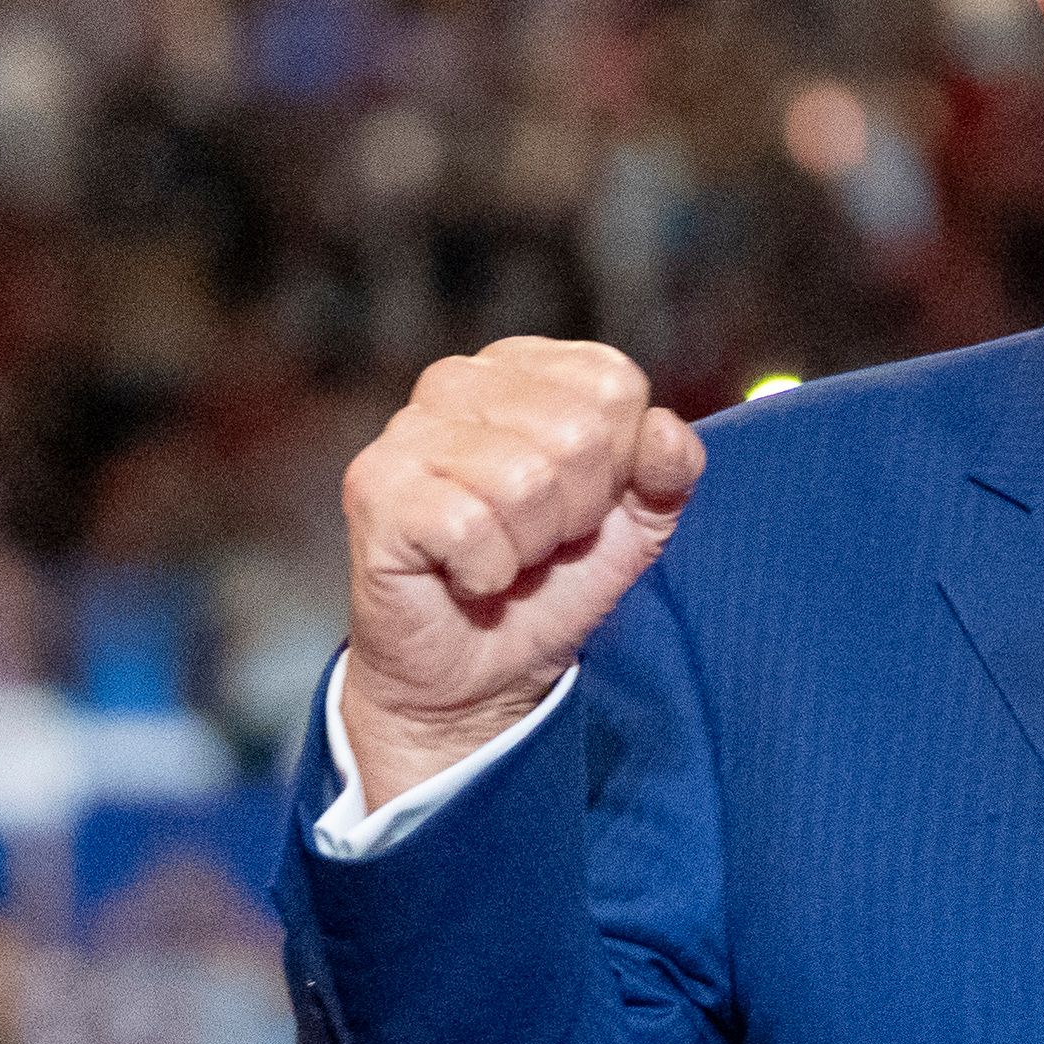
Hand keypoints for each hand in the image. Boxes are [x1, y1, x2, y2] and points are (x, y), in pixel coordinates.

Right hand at [339, 338, 706, 808]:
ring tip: (504, 556)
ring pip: (524, 480)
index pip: (614, 384)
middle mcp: (459, 381)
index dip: (622, 462)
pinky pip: (469, 526)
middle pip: (577, 433)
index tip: (585, 501)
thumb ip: (670, 470)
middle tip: (541, 541)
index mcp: (525, 368)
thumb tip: (664, 431)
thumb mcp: (638, 524)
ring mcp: (408, 431)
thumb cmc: (550, 584)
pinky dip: (486, 571)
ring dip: (530, 545)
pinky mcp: (374, 488)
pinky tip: (465, 575)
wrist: (477, 675)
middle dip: (578, 511)